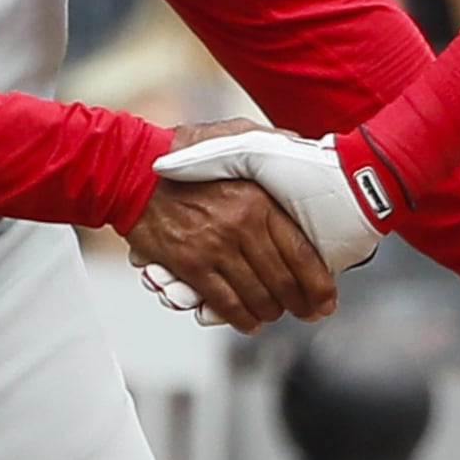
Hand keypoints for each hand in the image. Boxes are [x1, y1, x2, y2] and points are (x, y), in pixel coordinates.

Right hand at [121, 142, 339, 334]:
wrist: (131, 171)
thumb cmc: (184, 155)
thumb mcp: (235, 137)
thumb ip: (273, 145)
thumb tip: (306, 151)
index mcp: (259, 199)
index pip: (301, 251)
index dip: (319, 282)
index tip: (328, 298)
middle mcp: (241, 225)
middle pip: (283, 280)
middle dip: (301, 304)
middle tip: (308, 313)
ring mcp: (215, 248)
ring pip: (256, 296)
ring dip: (270, 312)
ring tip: (275, 314)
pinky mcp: (190, 265)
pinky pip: (224, 303)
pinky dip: (240, 318)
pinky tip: (249, 322)